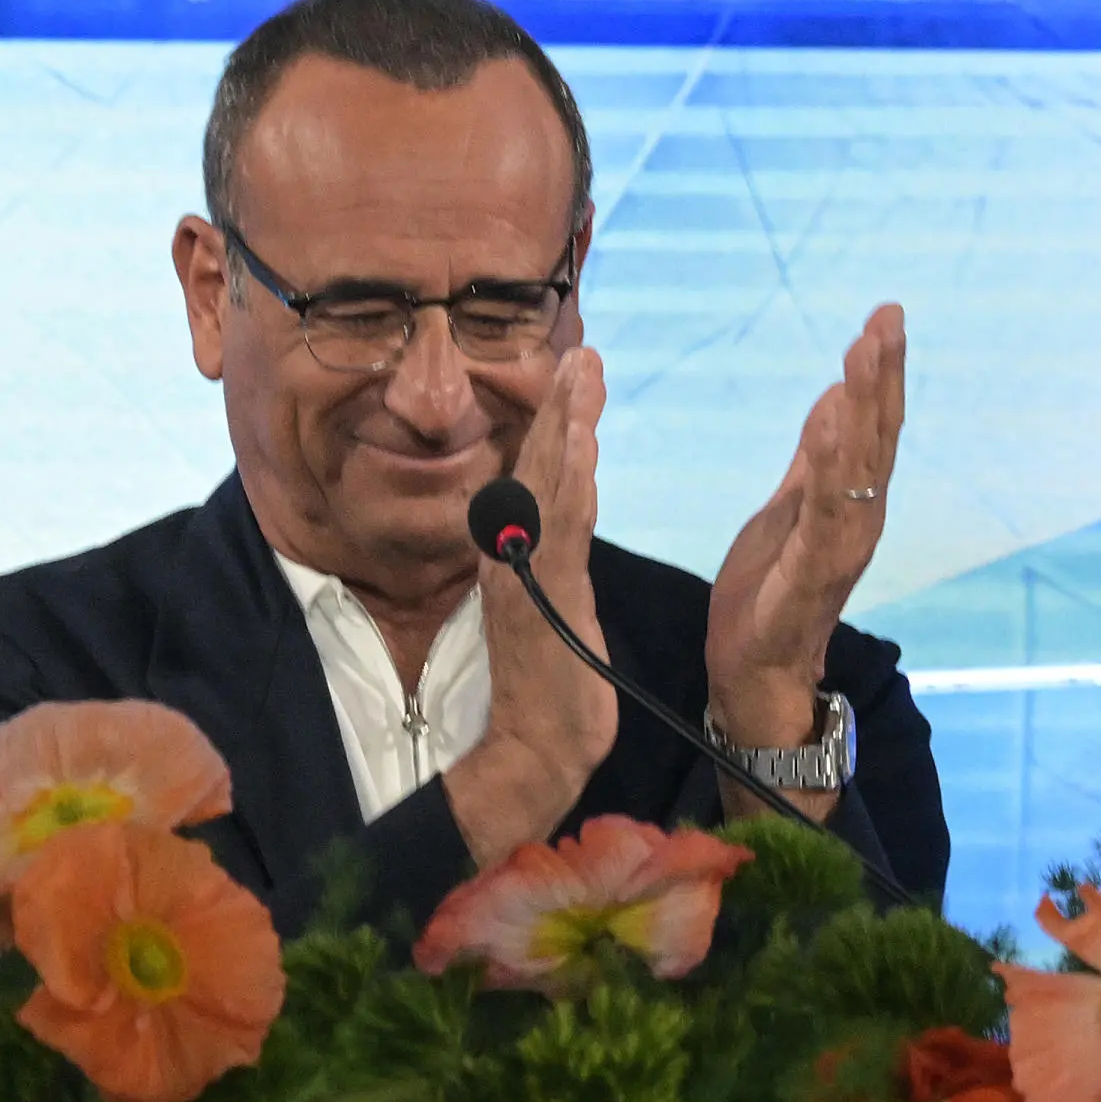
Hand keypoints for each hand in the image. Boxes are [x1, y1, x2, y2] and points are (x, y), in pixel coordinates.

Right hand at [444, 348, 620, 866]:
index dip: (557, 424)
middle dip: (560, 408)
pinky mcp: (541, 599)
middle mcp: (519, 556)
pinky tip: (577, 441)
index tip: (576, 372)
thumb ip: (555, 563)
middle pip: (539, 469)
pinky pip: (555, 529)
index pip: (542, 479)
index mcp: (528, 556)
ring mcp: (527, 576)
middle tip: (581, 351)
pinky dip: (563, 480)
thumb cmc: (555, 686)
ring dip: (563, 426)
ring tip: (579, 373)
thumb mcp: (560, 608)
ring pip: (545, 488)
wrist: (542, 750)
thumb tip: (558, 524)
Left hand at [705, 304, 907, 811]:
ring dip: (866, 408)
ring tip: (865, 353)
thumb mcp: (786, 511)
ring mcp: (840, 547)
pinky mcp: (811, 575)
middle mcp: (857, 519)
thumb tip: (835, 398)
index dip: (880, 371)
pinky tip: (832, 425)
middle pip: (877, 436)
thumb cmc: (767, 597)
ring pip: (861, 467)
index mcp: (847, 501)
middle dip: (884, 376)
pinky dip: (833, 468)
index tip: (884, 315)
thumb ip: (813, 460)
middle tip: (888, 318)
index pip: (870, 424)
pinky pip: (827, 514)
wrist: (752, 674)